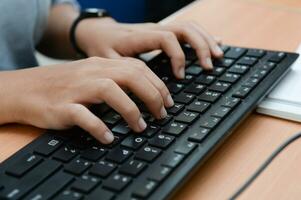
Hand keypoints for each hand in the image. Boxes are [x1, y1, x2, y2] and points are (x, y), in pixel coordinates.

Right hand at [0, 57, 173, 143]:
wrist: (26, 89)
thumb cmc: (63, 86)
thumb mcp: (92, 75)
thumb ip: (116, 80)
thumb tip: (145, 95)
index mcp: (101, 64)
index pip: (137, 68)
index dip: (157, 84)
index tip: (168, 102)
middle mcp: (91, 72)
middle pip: (130, 76)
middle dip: (152, 96)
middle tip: (161, 115)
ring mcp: (76, 88)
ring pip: (110, 91)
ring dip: (131, 110)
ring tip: (140, 127)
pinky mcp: (62, 106)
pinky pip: (84, 115)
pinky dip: (99, 127)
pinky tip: (109, 137)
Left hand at [76, 18, 222, 78]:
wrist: (97, 32)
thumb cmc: (101, 47)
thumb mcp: (106, 61)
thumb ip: (122, 72)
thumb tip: (141, 89)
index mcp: (139, 36)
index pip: (167, 39)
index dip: (178, 56)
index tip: (180, 76)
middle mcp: (153, 30)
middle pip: (184, 29)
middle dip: (200, 46)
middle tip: (210, 66)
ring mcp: (159, 30)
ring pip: (189, 28)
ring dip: (205, 41)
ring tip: (218, 56)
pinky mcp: (162, 33)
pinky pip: (186, 31)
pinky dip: (201, 37)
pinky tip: (213, 44)